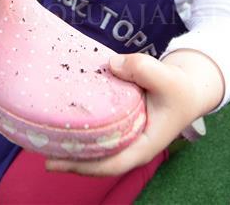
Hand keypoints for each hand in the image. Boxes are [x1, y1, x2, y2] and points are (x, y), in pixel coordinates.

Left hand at [45, 51, 222, 176]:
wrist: (189, 86)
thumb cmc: (179, 87)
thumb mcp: (167, 76)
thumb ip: (143, 68)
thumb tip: (111, 65)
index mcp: (144, 145)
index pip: (112, 164)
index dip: (84, 165)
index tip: (57, 162)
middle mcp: (131, 145)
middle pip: (97, 161)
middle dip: (70, 160)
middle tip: (40, 152)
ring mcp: (125, 136)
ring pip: (96, 149)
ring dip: (72, 147)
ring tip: (43, 140)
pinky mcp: (120, 124)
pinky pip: (98, 134)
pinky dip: (80, 132)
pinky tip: (61, 123)